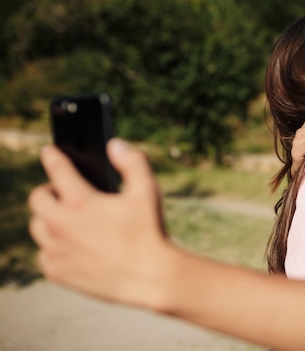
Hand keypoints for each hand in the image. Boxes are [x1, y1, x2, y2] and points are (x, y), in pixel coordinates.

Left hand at [28, 138, 170, 306]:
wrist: (150, 277)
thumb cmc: (149, 232)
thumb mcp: (147, 191)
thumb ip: (132, 162)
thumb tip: (115, 145)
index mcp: (80, 202)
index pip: (57, 169)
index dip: (52, 155)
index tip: (49, 151)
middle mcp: (61, 225)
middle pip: (37, 199)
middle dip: (48, 190)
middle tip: (63, 192)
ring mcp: (56, 250)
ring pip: (37, 226)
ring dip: (49, 219)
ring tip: (68, 219)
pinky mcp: (57, 272)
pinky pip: (44, 254)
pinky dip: (54, 247)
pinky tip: (72, 245)